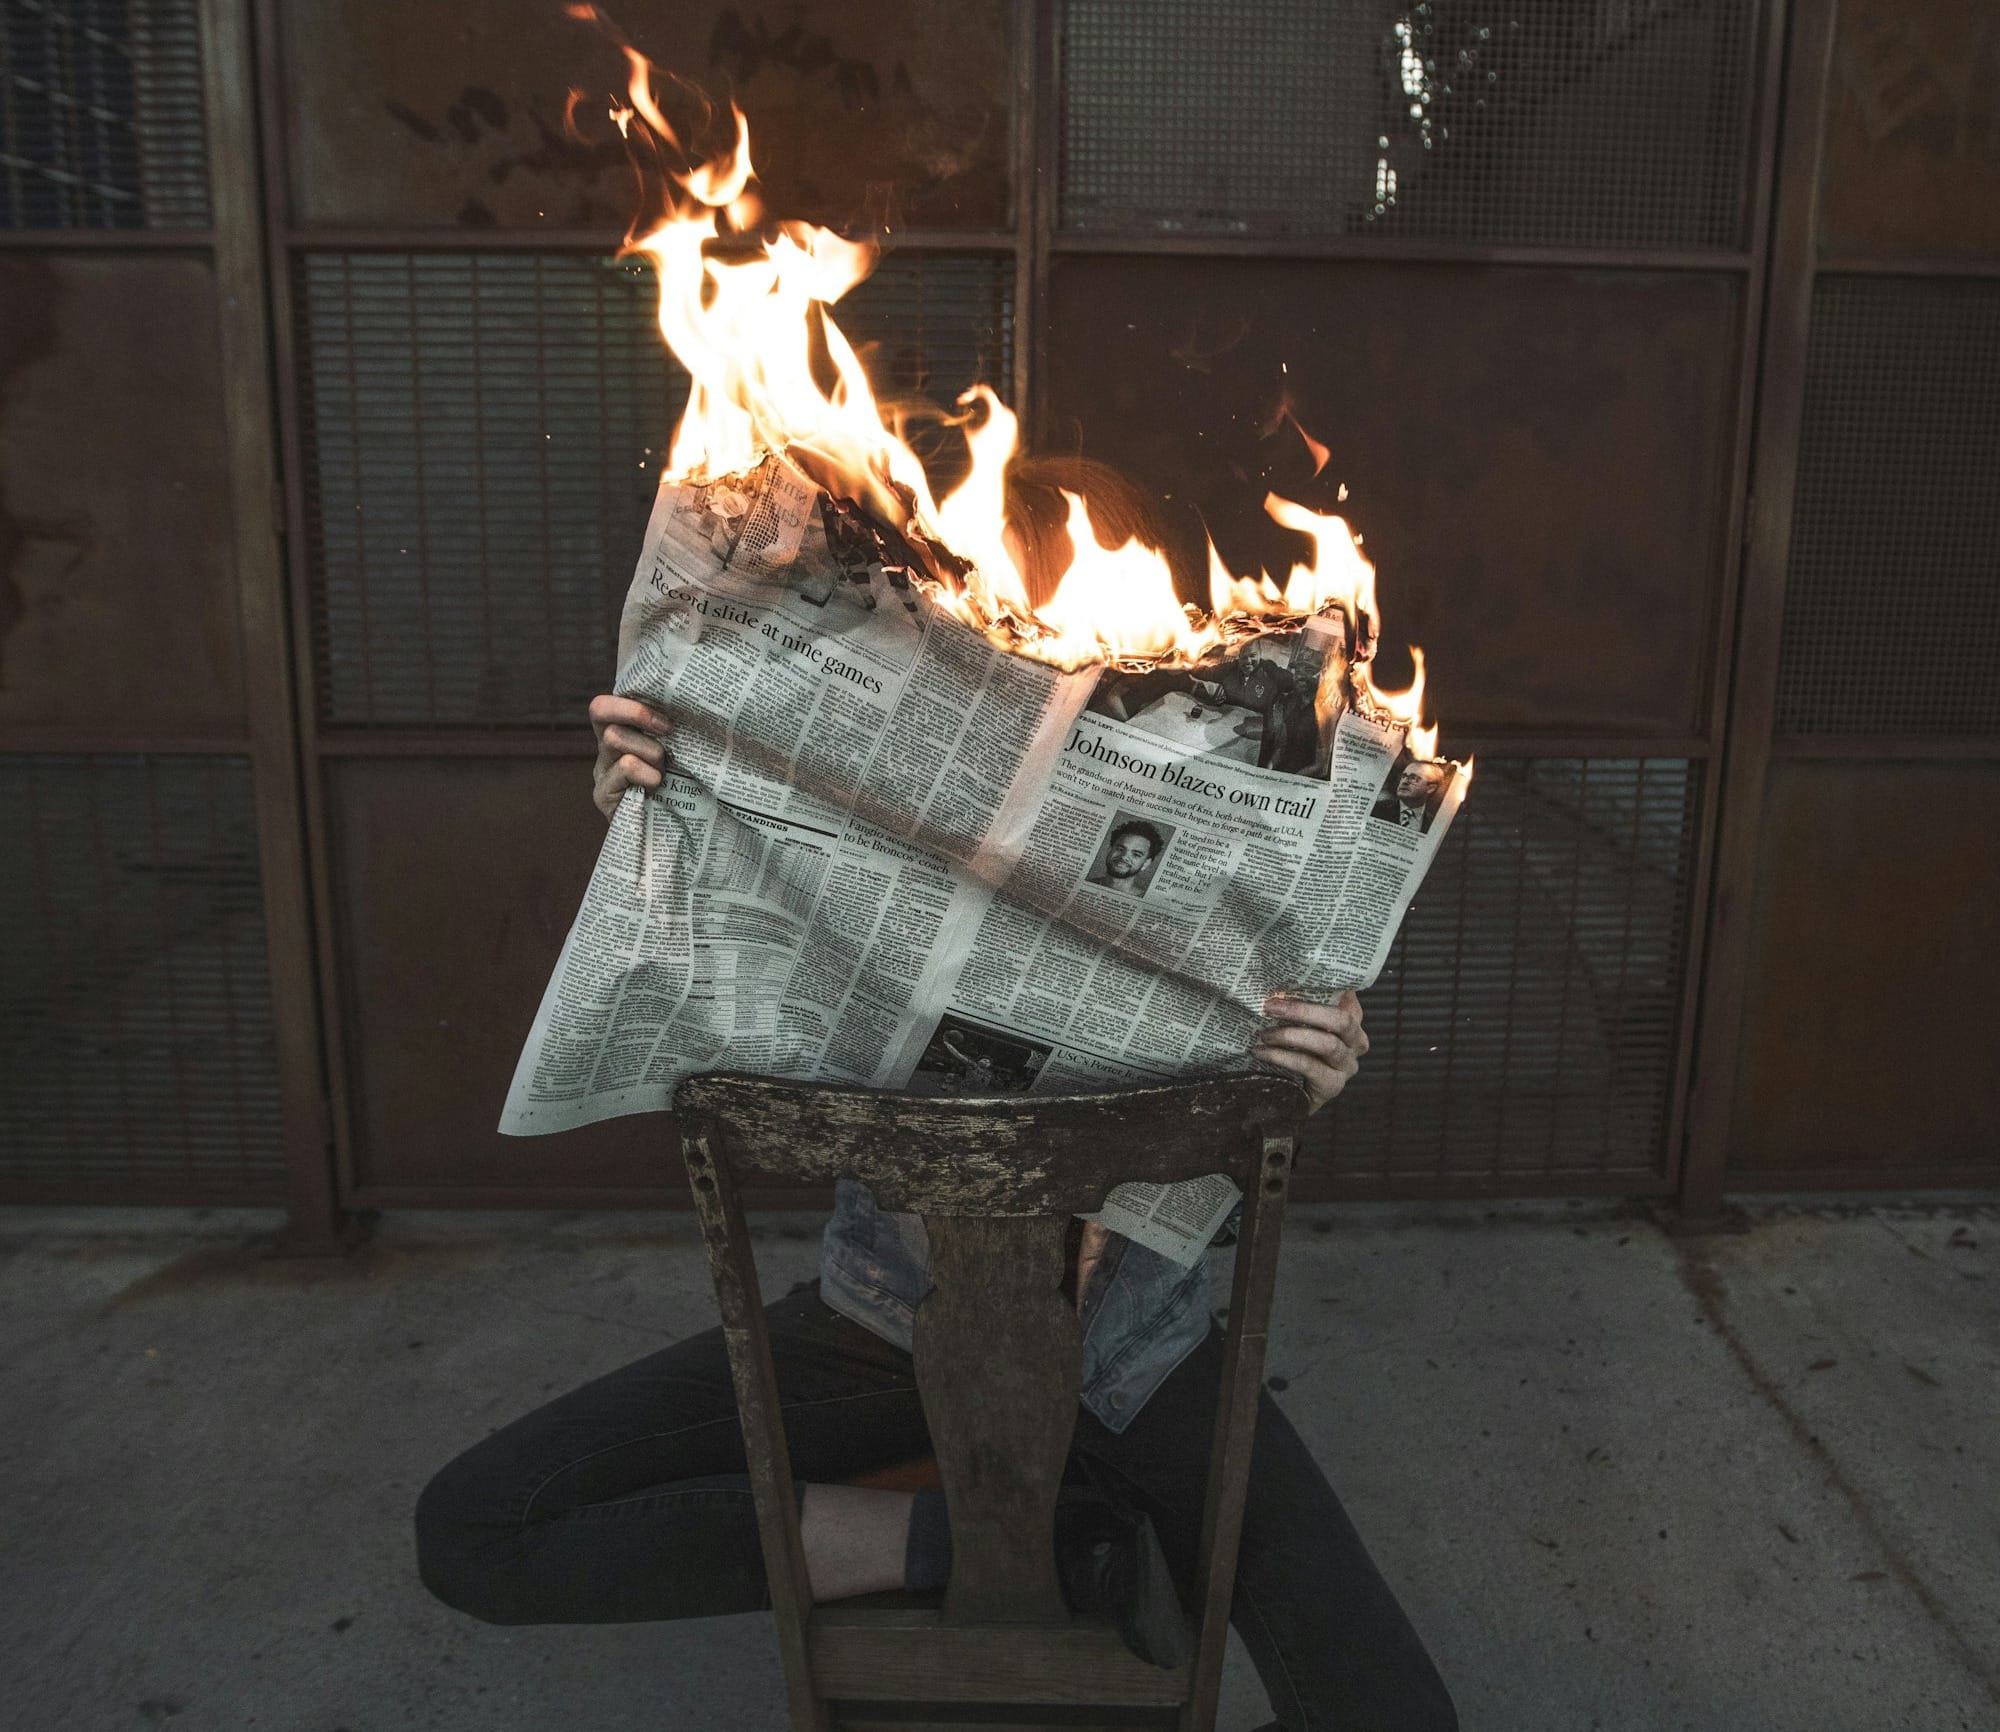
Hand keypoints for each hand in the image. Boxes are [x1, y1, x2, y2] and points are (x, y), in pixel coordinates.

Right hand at [589, 694, 671, 817]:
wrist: (672, 828)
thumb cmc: (678, 781)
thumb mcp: (673, 748)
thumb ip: (668, 727)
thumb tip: (690, 700)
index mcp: (618, 731)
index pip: (603, 704)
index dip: (629, 703)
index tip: (665, 717)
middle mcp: (604, 748)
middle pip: (600, 710)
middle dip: (639, 715)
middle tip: (668, 732)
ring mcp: (600, 770)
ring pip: (615, 737)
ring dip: (649, 750)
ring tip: (663, 769)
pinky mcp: (602, 793)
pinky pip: (625, 766)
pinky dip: (648, 774)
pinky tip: (656, 788)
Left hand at [1252, 991, 1367, 1112]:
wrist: (1294, 1095)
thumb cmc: (1298, 1051)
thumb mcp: (1302, 1025)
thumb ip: (1300, 1006)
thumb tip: (1278, 984)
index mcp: (1352, 1020)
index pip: (1347, 997)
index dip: (1326, 986)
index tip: (1295, 980)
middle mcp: (1357, 1042)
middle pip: (1341, 1020)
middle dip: (1303, 1011)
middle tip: (1270, 1007)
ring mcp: (1347, 1066)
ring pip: (1327, 1045)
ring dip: (1291, 1036)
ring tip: (1265, 1034)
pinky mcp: (1333, 1086)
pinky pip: (1309, 1066)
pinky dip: (1282, 1057)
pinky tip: (1262, 1053)